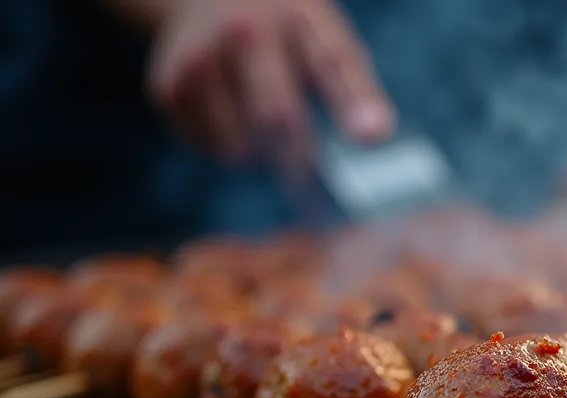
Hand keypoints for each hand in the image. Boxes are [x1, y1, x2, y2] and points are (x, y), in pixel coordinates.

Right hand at [147, 0, 393, 165]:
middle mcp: (243, 32)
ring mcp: (199, 59)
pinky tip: (230, 117)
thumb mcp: (326, 39)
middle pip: (279, 117)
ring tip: (265, 129)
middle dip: (301, 161)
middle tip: (311, 186)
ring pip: (240, 146)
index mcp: (297, 16)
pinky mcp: (166, 86)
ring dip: (261, 157)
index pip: (332, 62)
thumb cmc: (284, 30)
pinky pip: (207, 148)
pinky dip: (226, 149)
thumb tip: (375, 136)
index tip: (371, 138)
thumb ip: (355, 88)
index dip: (353, 102)